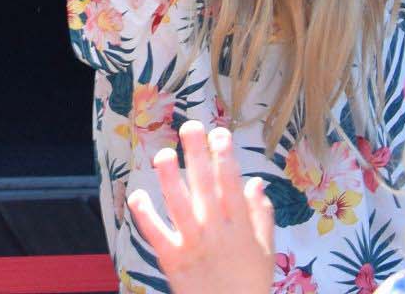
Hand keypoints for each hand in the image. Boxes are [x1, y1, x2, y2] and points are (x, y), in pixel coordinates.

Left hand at [126, 121, 276, 293]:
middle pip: (206, 188)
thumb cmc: (249, 284)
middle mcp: (216, 232)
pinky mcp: (173, 260)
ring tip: (163, 154)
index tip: (219, 134)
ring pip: (180, 207)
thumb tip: (257, 182)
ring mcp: (193, 246)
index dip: (225, 157)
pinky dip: (146, 216)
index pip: (232, 185)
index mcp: (240, 227)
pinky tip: (138, 196)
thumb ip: (262, 215)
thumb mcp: (266, 251)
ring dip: (170, 180)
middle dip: (198, 155)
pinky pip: (156, 234)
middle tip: (190, 127)